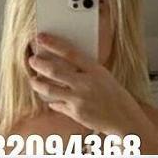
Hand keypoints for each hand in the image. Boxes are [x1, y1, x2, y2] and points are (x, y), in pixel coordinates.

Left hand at [28, 32, 142, 134]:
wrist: (124, 119)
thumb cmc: (114, 96)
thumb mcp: (103, 76)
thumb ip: (85, 70)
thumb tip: (64, 63)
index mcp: (95, 70)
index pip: (70, 53)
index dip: (53, 44)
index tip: (41, 38)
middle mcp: (86, 84)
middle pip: (54, 71)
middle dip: (39, 64)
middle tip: (32, 60)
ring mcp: (79, 99)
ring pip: (49, 90)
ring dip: (37, 84)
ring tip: (33, 80)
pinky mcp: (75, 113)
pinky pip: (57, 105)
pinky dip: (52, 102)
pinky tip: (50, 100)